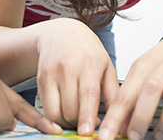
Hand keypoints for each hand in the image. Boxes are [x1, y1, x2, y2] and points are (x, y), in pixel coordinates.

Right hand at [36, 18, 118, 135]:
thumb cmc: (87, 50)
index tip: (87, 132)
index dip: (86, 116)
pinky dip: (55, 117)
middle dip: (79, 124)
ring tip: (77, 121)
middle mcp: (68, 68)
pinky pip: (45, 107)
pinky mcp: (41, 79)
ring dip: (66, 124)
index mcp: (89, 63)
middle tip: (89, 127)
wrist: (61, 33)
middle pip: (70, 108)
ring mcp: (51, 73)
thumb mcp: (106, 66)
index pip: (87, 95)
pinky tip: (66, 113)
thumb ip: (114, 93)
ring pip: (55, 111)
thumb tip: (122, 117)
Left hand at [98, 34, 162, 139]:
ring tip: (158, 137)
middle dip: (140, 118)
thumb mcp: (139, 75)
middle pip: (150, 90)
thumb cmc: (159, 63)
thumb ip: (129, 99)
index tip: (106, 135)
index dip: (115, 117)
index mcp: (142, 67)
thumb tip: (119, 127)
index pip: (124, 94)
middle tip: (134, 137)